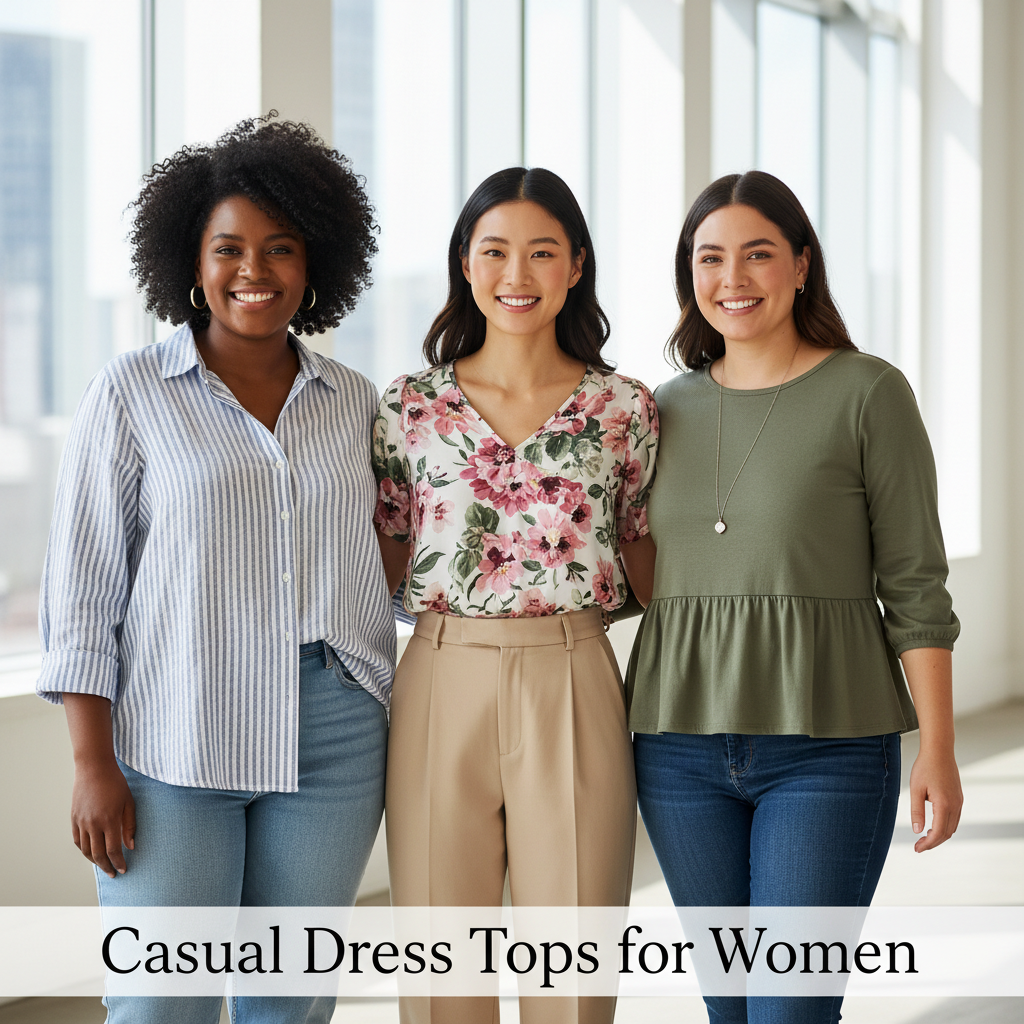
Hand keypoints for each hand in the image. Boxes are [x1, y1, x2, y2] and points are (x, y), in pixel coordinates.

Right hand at [71, 760, 135, 877]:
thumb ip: (130, 825)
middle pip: (98, 854)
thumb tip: (130, 846)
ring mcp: (81, 822)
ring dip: (94, 861)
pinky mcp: (74, 819)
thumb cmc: (116, 783)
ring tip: (103, 865)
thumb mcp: (128, 802)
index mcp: (109, 820)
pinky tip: (91, 853)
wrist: (94, 769)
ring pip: (86, 850)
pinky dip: (84, 850)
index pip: (113, 850)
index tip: (123, 869)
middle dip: (107, 866)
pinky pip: (78, 840)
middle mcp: (93, 824)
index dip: (118, 862)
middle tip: (113, 874)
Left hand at [908, 747, 961, 851]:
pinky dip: (945, 827)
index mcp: (944, 805)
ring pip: (952, 827)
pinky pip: (954, 819)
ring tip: (924, 838)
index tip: (917, 848)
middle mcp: (955, 805)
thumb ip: (916, 811)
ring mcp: (959, 802)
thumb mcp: (915, 789)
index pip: (938, 832)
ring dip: (940, 835)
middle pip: (947, 833)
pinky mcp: (959, 798)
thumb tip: (917, 831)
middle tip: (918, 846)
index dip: (928, 844)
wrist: (939, 751)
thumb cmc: (925, 767)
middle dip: (933, 843)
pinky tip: (933, 826)